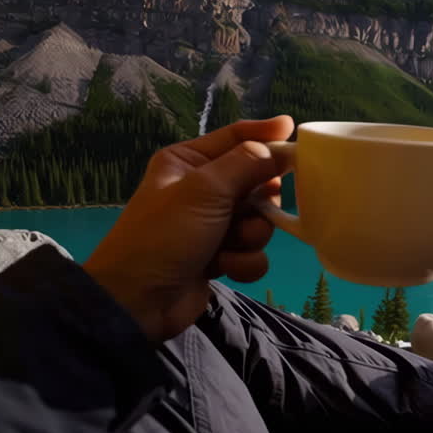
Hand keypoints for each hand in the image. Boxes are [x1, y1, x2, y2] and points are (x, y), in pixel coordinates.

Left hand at [84, 116, 294, 341]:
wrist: (138, 302)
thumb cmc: (165, 235)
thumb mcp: (205, 190)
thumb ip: (248, 164)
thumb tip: (282, 148)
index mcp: (189, 162)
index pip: (235, 137)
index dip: (265, 133)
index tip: (294, 130)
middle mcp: (202, 189)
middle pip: (256, 182)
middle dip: (259, 201)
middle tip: (251, 209)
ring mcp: (213, 225)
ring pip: (259, 221)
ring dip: (250, 236)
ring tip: (228, 246)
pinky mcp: (221, 257)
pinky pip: (253, 252)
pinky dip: (243, 261)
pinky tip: (223, 268)